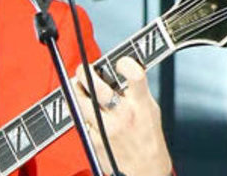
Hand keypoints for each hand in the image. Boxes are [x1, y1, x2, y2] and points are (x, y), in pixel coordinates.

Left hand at [74, 57, 171, 175]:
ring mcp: (107, 129)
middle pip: (97, 87)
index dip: (125, 63)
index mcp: (141, 105)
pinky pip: (80, 120)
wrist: (146, 170)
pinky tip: (84, 110)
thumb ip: (135, 91)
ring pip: (80, 102)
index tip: (118, 62)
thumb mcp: (150, 109)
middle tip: (83, 70)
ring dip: (76, 90)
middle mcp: (124, 115)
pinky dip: (79, 112)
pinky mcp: (94, 140)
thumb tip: (115, 71)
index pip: (135, 76)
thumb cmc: (147, 137)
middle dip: (85, 73)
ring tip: (77, 86)